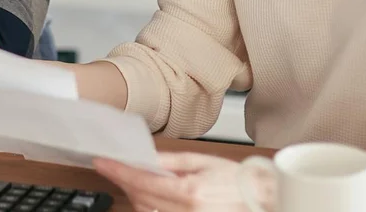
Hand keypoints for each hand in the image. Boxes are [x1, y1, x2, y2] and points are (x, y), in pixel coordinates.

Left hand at [94, 153, 276, 211]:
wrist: (262, 199)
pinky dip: (150, 208)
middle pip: (141, 199)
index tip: (103, 163)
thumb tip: (148, 159)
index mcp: (190, 193)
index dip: (119, 172)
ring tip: (132, 180)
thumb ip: (172, 162)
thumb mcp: (204, 162)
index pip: (143, 182)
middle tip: (114, 167)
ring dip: (135, 196)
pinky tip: (148, 196)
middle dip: (124, 182)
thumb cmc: (239, 180)